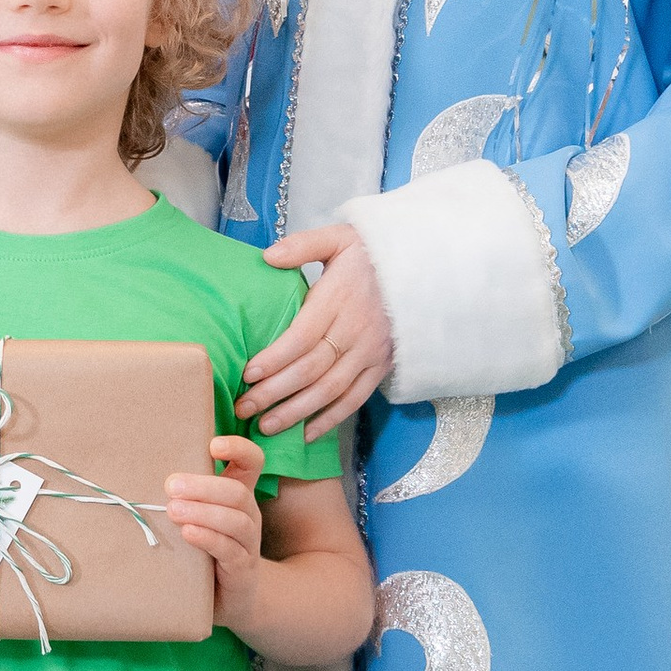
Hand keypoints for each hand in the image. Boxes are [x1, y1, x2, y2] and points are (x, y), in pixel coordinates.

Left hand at [166, 435, 265, 627]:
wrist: (230, 599)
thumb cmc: (205, 551)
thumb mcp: (197, 518)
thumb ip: (182, 496)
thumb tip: (140, 470)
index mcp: (238, 496)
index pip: (251, 462)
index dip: (238, 448)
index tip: (213, 444)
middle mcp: (248, 515)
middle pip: (237, 491)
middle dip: (204, 486)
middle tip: (171, 485)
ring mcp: (248, 543)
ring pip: (236, 520)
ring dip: (203, 512)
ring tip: (173, 510)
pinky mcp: (242, 570)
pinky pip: (230, 551)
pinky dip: (208, 539)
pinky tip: (188, 534)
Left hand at [237, 226, 394, 437]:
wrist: (427, 269)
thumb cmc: (373, 254)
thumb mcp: (340, 237)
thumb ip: (304, 245)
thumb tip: (268, 256)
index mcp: (341, 299)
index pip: (303, 336)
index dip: (275, 358)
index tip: (248, 373)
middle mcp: (357, 331)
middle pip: (311, 369)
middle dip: (274, 393)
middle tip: (243, 407)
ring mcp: (371, 353)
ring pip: (331, 390)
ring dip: (297, 412)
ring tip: (266, 427)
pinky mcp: (382, 367)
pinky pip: (355, 399)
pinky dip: (331, 419)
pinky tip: (306, 433)